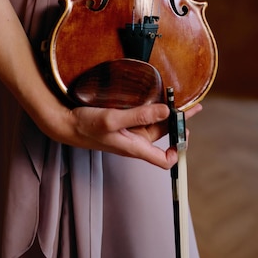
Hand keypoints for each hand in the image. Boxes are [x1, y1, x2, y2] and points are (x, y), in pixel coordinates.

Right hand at [59, 102, 202, 169]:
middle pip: (162, 135)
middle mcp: (134, 141)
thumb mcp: (112, 120)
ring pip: (153, 123)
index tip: (186, 132)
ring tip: (178, 98)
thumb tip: (166, 111)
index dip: (178, 150)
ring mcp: (128, 132)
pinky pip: (141, 116)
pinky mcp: (121, 122)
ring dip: (166, 112)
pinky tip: (154, 96)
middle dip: (178, 121)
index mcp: (135, 147)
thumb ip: (139, 116)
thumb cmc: (85, 126)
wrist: (64, 123)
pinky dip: (151, 108)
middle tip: (193, 106)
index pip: (163, 160)